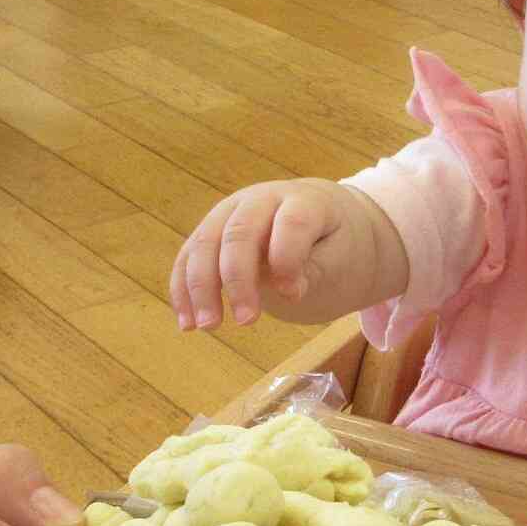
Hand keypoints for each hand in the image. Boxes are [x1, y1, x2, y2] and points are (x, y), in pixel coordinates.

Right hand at [171, 178, 361, 328]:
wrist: (327, 225)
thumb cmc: (339, 246)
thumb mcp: (342, 259)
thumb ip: (314, 270)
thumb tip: (284, 289)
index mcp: (306, 200)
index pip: (291, 222)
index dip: (288, 257)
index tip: (292, 295)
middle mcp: (264, 199)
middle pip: (239, 232)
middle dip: (238, 278)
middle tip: (246, 322)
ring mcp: (233, 211)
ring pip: (205, 243)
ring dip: (200, 286)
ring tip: (208, 326)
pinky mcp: (214, 231)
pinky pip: (190, 256)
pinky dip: (184, 289)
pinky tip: (187, 323)